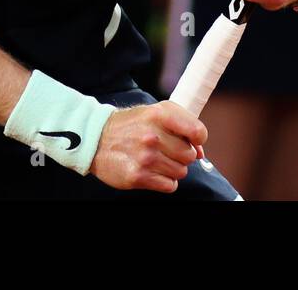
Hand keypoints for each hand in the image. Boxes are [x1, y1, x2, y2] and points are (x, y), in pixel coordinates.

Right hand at [90, 101, 206, 192]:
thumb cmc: (132, 124)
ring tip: (156, 159)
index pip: (198, 132)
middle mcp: (153, 136)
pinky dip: (165, 181)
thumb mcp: (156, 112)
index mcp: (159, 115)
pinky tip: (153, 170)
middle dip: (181, 154)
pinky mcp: (138, 176)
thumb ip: (183, 124)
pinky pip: (170, 185)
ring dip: (172, 168)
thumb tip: (200, 152)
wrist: (96, 139)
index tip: (191, 140)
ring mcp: (145, 158)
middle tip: (166, 149)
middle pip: (189, 156)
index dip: (198, 138)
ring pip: (181, 172)